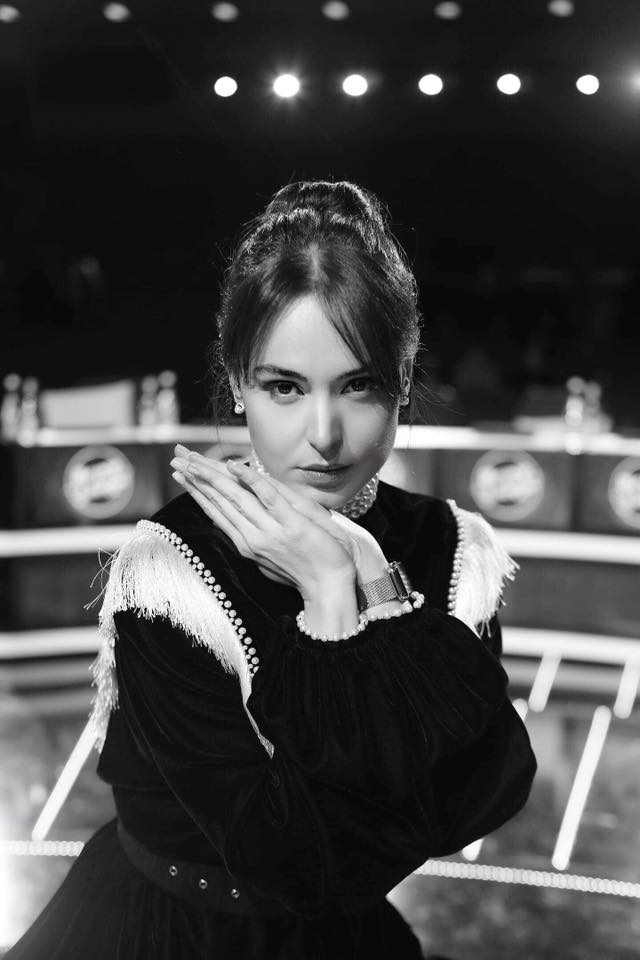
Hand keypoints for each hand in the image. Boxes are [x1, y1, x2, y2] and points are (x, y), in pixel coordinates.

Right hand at [170, 445, 357, 599]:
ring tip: (194, 459)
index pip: (216, 513)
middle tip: (177, 459)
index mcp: (247, 545)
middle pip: (219, 502)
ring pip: (235, 498)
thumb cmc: (305, 574)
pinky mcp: (291, 525)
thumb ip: (256, 539)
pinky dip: (250, 480)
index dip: (197, 492)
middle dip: (196, 479)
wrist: (330, 589)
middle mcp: (252, 538)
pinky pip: (267, 497)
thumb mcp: (272, 560)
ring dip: (213, 475)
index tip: (181, 475)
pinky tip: (234, 466)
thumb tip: (243, 523)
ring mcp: (270, 532)